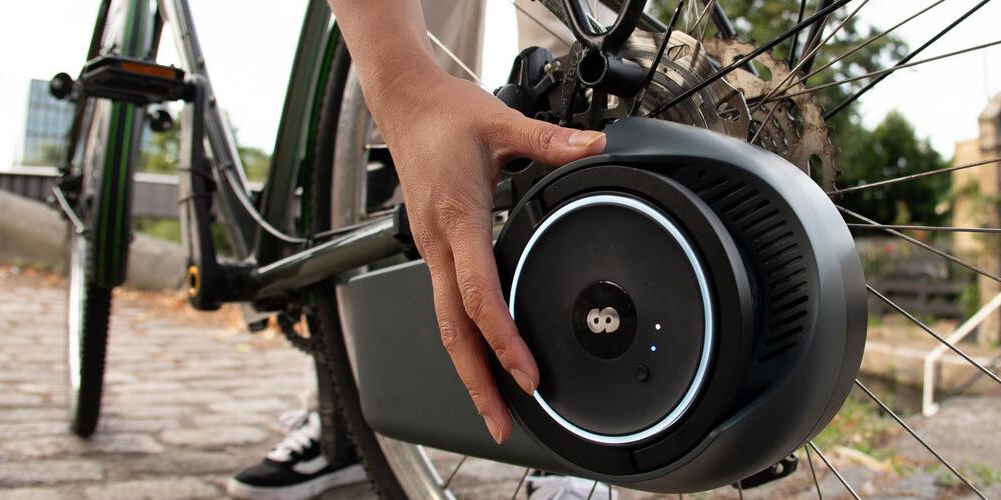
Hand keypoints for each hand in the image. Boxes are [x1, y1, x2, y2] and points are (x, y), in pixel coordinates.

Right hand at [367, 71, 606, 442]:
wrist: (405, 104)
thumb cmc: (446, 115)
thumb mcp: (502, 122)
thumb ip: (550, 141)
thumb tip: (594, 147)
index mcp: (457, 220)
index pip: (477, 294)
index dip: (501, 339)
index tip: (526, 373)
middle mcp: (438, 244)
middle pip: (453, 330)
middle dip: (476, 381)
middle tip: (500, 423)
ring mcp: (432, 249)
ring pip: (446, 324)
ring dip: (469, 369)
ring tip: (494, 408)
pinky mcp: (435, 248)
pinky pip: (447, 305)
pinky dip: (465, 340)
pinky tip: (483, 357)